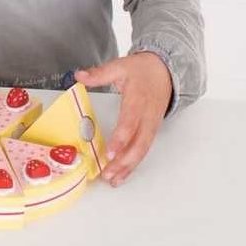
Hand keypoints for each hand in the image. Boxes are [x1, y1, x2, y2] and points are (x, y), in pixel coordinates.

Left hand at [74, 52, 172, 187]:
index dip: (121, 139)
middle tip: (107, 173)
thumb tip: (80, 76)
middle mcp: (147, 116)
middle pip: (139, 143)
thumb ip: (99, 73)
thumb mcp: (120, 65)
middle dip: (124, 161)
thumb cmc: (142, 70)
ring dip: (128, 167)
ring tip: (113, 180)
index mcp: (138, 100)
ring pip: (142, 150)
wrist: (165, 71)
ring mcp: (151, 125)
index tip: (110, 153)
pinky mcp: (152, 131)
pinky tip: (122, 174)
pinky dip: (133, 164)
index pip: (130, 122)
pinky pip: (144, 149)